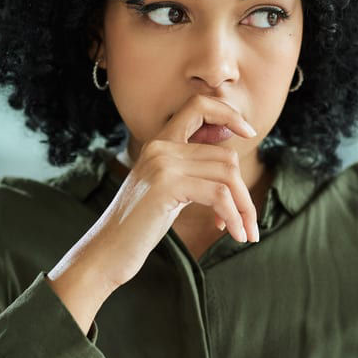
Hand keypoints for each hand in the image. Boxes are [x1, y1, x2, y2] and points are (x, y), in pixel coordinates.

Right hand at [77, 93, 260, 287]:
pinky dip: (234, 216)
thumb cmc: (139, 226)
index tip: (249, 132)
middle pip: (225, 155)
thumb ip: (191, 169)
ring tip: (246, 232)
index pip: (199, 105)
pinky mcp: (166, 186)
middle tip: (250, 222)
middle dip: (244, 191)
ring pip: (227, 175)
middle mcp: (160, 147)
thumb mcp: (167, 189)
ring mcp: (162, 164)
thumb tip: (229, 159)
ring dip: (244, 207)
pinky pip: (219, 195)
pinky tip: (234, 233)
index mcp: (159, 143)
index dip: (228, 113)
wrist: (107, 252)